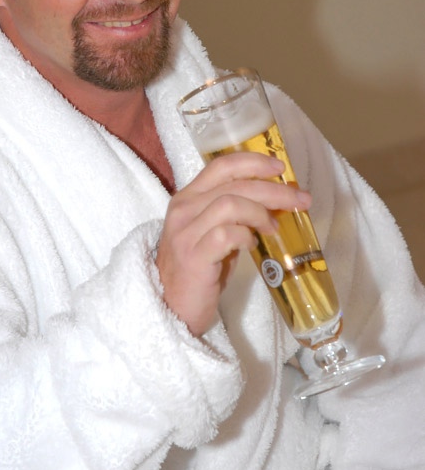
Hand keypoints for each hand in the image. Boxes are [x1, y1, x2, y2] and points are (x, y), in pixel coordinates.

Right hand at [155, 152, 311, 336]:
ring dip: (260, 213)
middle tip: (300, 200)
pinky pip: (226, 234)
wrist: (170, 307)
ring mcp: (185, 232)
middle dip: (273, 189)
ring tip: (274, 228)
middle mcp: (183, 209)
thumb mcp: (212, 234)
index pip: (221, 166)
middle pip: (234, 184)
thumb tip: (275, 203)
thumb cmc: (198, 271)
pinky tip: (252, 245)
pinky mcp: (193, 256)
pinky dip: (245, 236)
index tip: (280, 168)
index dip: (253, 162)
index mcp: (187, 198)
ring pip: (230, 204)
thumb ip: (235, 216)